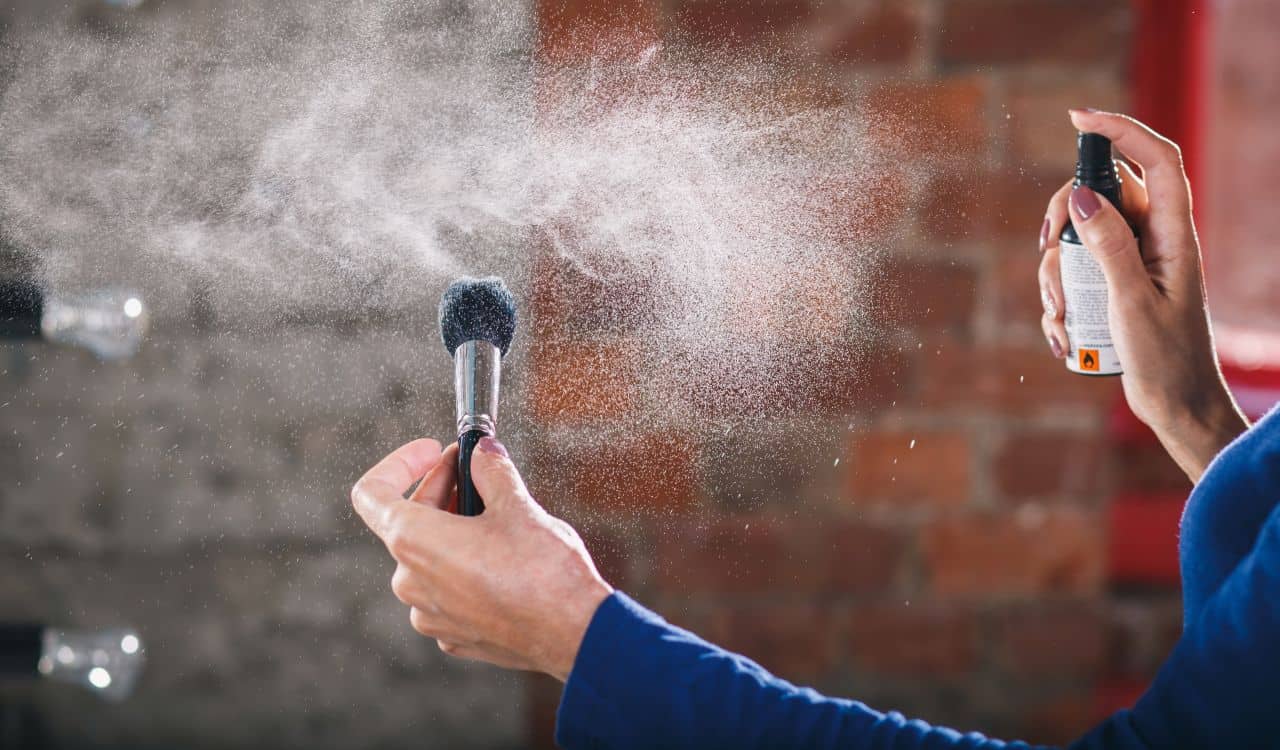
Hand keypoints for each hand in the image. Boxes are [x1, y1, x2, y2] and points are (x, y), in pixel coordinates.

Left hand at [350, 437, 612, 680]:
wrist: (575, 633)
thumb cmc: (544, 572)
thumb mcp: (517, 505)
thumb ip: (490, 470)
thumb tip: (483, 452)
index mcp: (414, 542)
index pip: (371, 493)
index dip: (399, 464)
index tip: (431, 451)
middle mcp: (410, 581)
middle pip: (406, 522)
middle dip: (440, 490)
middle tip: (477, 472)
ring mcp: (429, 613)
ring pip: (427, 557)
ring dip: (454, 530)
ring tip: (495, 517)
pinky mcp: (452, 635)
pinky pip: (445, 590)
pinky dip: (465, 566)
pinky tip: (501, 558)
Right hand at [1038, 109, 1246, 481]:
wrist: (1176, 407)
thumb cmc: (1167, 360)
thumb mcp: (1133, 302)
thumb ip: (1110, 245)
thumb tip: (1080, 194)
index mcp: (1174, 234)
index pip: (1156, 160)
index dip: (1121, 129)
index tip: (1077, 118)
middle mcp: (1154, 239)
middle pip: (1102, 193)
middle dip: (1063, 214)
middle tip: (1046, 243)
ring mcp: (1133, 262)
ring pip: (1079, 235)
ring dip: (1056, 270)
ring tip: (1059, 314)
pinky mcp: (1114, 285)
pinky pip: (1075, 270)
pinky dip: (1059, 295)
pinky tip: (1060, 331)